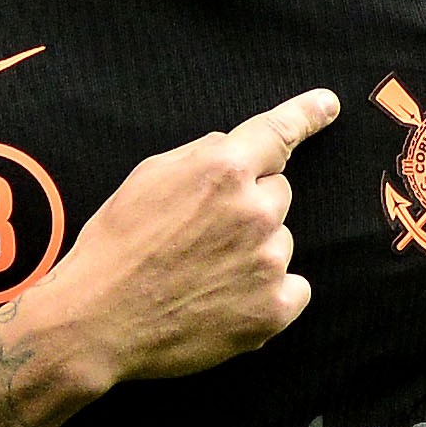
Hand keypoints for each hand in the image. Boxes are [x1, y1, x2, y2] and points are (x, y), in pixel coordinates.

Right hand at [19, 89, 337, 384]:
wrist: (97, 322)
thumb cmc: (115, 246)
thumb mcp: (147, 177)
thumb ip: (200, 156)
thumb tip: (234, 149)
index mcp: (223, 169)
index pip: (278, 132)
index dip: (307, 114)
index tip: (328, 104)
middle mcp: (255, 210)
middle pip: (278, 193)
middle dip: (250, 206)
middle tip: (203, 235)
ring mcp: (268, 261)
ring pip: (280, 242)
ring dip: (254, 252)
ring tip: (204, 274)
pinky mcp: (274, 309)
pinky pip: (293, 289)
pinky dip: (268, 295)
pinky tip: (228, 302)